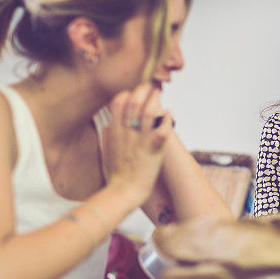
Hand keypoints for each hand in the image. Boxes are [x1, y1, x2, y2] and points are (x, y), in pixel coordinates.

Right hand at [103, 83, 173, 203]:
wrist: (123, 191)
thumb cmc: (117, 173)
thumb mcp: (109, 148)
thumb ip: (112, 133)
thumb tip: (114, 123)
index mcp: (115, 131)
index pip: (117, 102)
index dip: (127, 93)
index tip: (135, 92)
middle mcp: (127, 133)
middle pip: (134, 103)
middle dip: (143, 90)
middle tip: (151, 87)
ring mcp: (140, 141)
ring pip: (148, 112)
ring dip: (155, 100)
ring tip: (160, 95)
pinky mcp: (153, 150)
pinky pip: (161, 131)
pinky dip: (167, 120)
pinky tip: (170, 114)